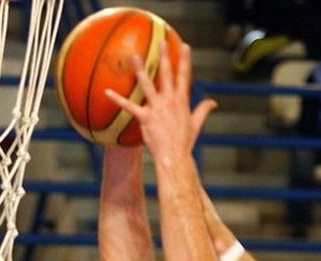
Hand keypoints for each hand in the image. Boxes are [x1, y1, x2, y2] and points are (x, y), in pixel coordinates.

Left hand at [104, 42, 216, 162]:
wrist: (174, 157)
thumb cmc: (184, 143)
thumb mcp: (196, 124)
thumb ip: (203, 110)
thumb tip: (213, 102)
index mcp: (182, 101)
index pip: (185, 76)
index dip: (185, 60)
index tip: (184, 46)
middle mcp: (170, 101)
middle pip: (167, 74)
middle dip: (164, 57)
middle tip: (161, 43)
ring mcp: (157, 108)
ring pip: (147, 84)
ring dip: (140, 69)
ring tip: (134, 56)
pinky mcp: (145, 118)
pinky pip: (129, 106)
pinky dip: (117, 99)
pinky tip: (107, 92)